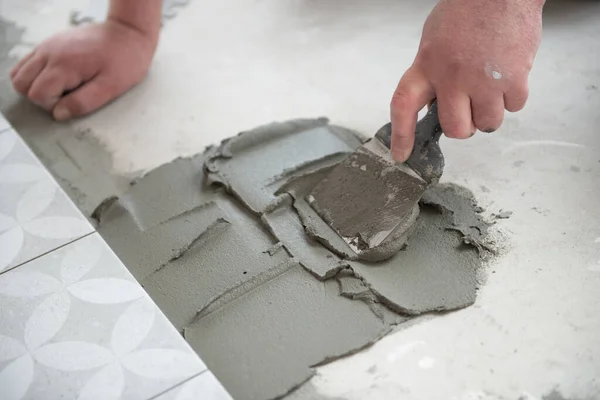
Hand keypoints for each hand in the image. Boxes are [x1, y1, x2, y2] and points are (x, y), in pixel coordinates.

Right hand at [10, 19, 156, 120]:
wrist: (128, 34)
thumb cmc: (124, 61)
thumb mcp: (111, 87)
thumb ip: (83, 102)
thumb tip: (58, 114)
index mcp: (64, 65)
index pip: (37, 95)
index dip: (52, 106)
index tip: (72, 101)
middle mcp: (49, 53)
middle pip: (22, 84)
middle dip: (40, 97)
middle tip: (65, 96)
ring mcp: (47, 46)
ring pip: (19, 72)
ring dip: (34, 86)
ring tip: (61, 88)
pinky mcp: (50, 43)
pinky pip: (27, 62)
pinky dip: (35, 75)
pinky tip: (58, 78)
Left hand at [390, 0, 543, 160]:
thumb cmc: (467, 10)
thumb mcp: (434, 41)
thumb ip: (432, 73)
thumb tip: (438, 102)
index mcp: (426, 65)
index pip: (403, 107)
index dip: (401, 135)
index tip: (401, 155)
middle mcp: (452, 78)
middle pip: (456, 129)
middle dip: (463, 126)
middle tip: (468, 109)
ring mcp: (484, 81)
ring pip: (487, 124)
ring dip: (489, 113)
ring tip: (490, 88)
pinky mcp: (515, 79)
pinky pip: (513, 109)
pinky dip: (512, 98)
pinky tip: (507, 76)